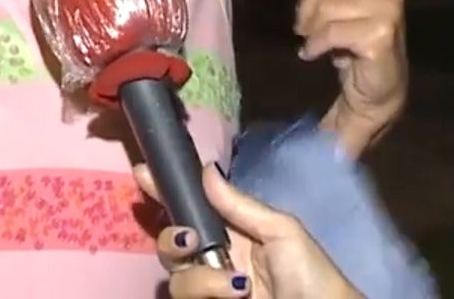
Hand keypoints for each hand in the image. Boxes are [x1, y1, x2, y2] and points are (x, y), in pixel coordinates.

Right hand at [138, 164, 359, 298]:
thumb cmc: (311, 272)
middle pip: (169, 248)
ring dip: (202, 281)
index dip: (164, 193)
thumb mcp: (281, 230)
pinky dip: (207, 297)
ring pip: (177, 282)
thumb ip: (239, 205)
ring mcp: (210, 293)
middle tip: (191, 240)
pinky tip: (235, 298)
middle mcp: (214, 263)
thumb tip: (206, 169)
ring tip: (238, 288)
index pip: (189, 211)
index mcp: (230, 235)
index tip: (143, 173)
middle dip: (171, 240)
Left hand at [280, 0, 406, 154]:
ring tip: (312, 41)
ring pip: (324, 8)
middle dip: (305, 8)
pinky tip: (312, 54)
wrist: (379, 90)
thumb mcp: (340, 4)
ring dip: (310, 30)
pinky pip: (329, 33)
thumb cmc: (356, 42)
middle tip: (303, 28)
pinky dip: (314, 45)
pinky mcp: (380, 36)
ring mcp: (388, 10)